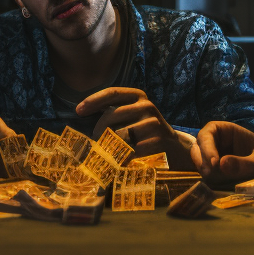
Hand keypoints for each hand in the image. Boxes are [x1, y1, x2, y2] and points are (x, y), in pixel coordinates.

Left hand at [76, 88, 194, 168]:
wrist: (175, 148)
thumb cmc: (146, 130)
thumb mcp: (133, 114)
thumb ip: (113, 110)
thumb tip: (83, 111)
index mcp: (138, 96)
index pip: (111, 93)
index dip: (92, 100)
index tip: (78, 111)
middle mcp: (147, 106)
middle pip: (111, 115)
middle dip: (98, 129)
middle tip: (95, 141)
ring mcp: (152, 124)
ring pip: (119, 134)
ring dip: (108, 145)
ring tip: (106, 152)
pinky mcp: (156, 142)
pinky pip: (129, 151)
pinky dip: (119, 158)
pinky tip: (117, 161)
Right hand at [191, 121, 253, 182]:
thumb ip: (245, 162)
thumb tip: (221, 165)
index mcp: (224, 130)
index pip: (207, 134)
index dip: (207, 147)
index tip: (215, 163)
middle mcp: (214, 140)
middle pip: (197, 147)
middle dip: (202, 160)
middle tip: (212, 174)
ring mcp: (211, 154)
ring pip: (198, 161)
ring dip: (205, 170)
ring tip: (219, 180)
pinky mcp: (211, 168)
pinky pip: (204, 172)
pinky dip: (209, 178)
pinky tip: (220, 183)